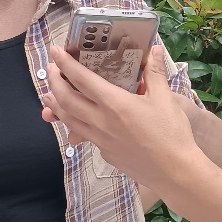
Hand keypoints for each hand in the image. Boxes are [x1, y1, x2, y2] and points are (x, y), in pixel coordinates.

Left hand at [42, 45, 199, 196]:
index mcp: (114, 103)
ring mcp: (100, 139)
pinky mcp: (105, 152)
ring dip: (55, 105)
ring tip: (47, 96)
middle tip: (50, 70)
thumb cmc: (171, 134)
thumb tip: (153, 50)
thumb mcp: (165, 99)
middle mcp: (101, 121)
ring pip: (69, 119)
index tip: (55, 51)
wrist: (174, 172)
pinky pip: (83, 135)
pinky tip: (75, 121)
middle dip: (54, 83)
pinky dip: (73, 124)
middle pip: (66, 100)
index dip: (65, 63)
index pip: (82, 79)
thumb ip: (155, 73)